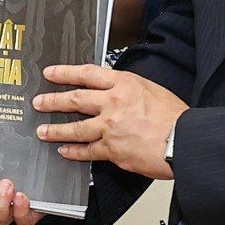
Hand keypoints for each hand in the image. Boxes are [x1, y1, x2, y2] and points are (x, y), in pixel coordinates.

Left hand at [33, 63, 185, 178]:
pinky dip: (73, 152)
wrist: (185, 141)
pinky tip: (64, 151)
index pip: (87, 73)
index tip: (51, 73)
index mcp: (125, 84)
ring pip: (75, 128)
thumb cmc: (176, 118)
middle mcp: (113, 103)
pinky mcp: (112, 149)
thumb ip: (129, 91)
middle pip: (75, 99)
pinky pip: (87, 151)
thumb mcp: (152, 91)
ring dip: (56, 130)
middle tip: (39, 102)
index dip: (65, 72)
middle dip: (52, 101)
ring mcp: (110, 127)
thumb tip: (115, 93)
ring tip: (43, 131)